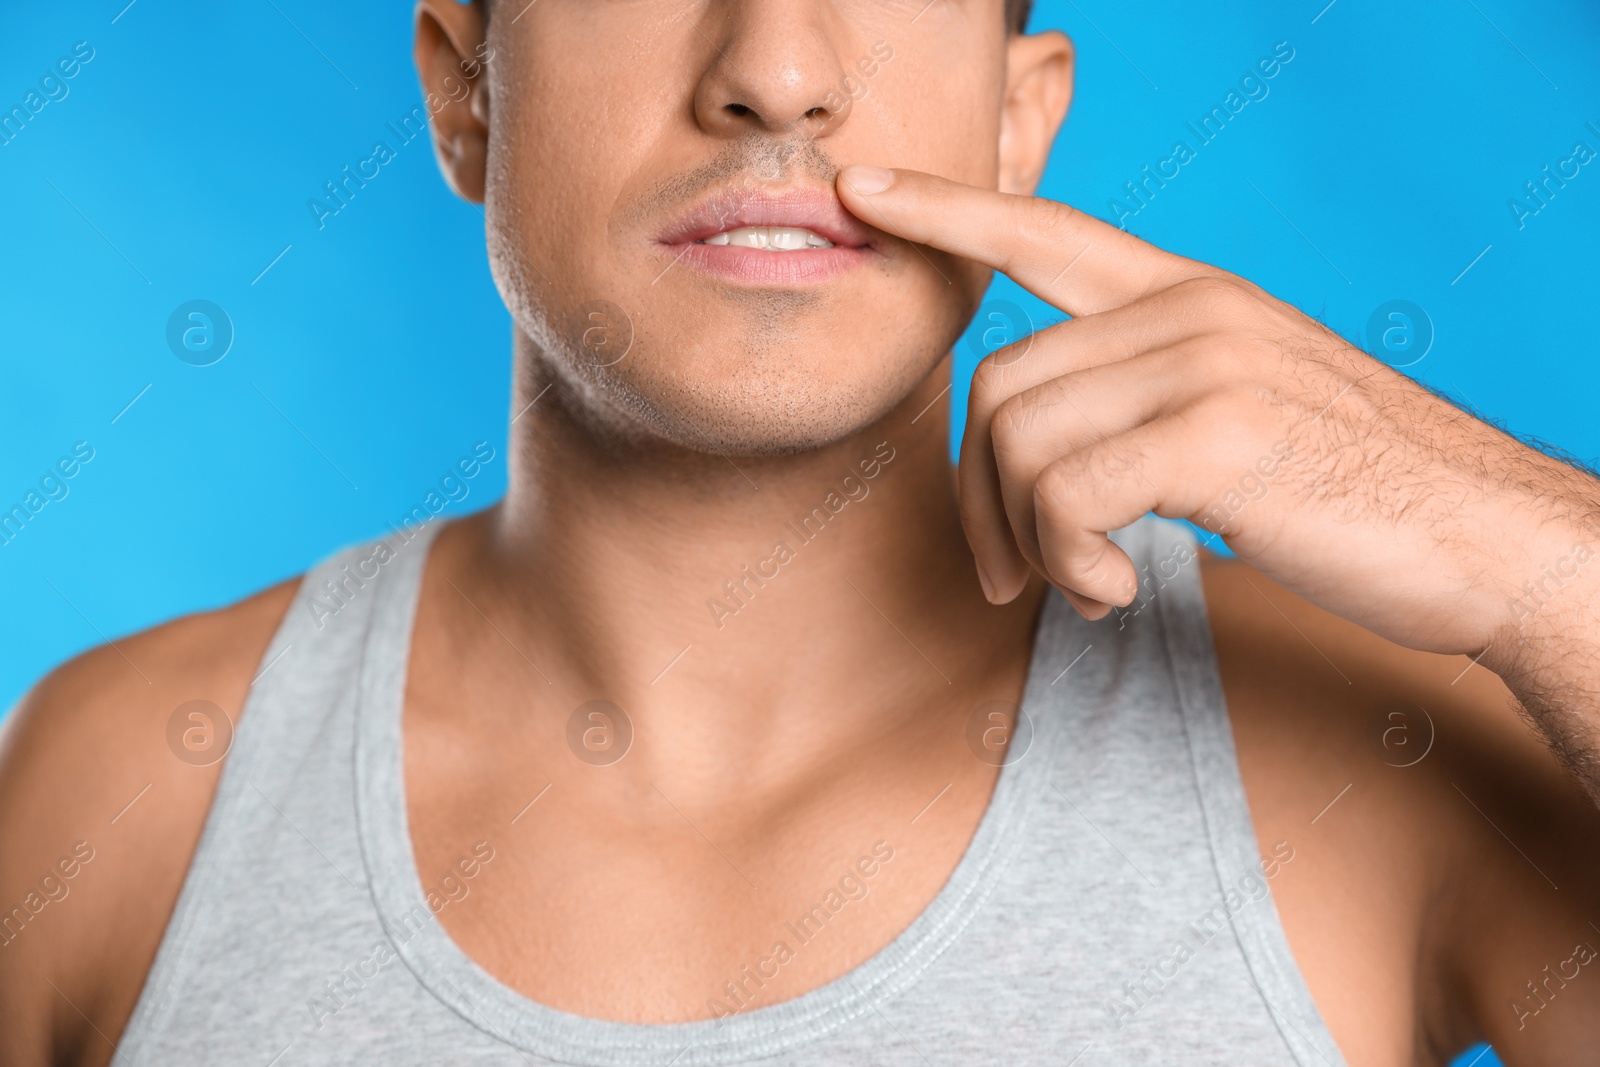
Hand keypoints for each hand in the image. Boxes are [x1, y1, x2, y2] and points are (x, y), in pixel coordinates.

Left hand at [836, 164, 1598, 658]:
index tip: (866, 193)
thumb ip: (1149, 395)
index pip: (1047, 231)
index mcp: (1191, 296)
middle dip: (977, 497)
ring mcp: (1205, 363)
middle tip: (1007, 576)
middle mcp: (1190, 310)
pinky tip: (1117, 593)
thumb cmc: (1360, 491)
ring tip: (1083, 587)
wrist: (1487, 540)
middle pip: (999, 384)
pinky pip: (1067, 497)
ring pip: (1020, 442)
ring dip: (1028, 542)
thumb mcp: (1247, 407)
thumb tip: (1037, 449)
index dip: (948, 212)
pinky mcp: (1217, 433)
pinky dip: (1070, 565)